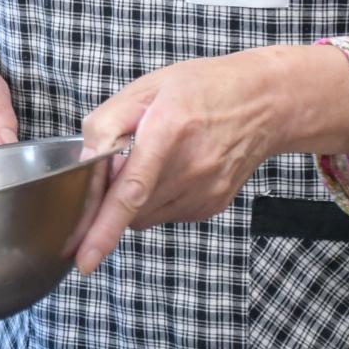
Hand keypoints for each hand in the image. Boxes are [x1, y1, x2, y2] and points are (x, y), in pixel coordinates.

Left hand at [72, 45, 348, 272]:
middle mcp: (191, 168)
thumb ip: (107, 123)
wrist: (264, 102)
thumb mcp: (146, 87)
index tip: (84, 261)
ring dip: (135, 199)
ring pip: (145, 217)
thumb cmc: (203, 89)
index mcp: (168, 130)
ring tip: (156, 158)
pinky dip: (157, 199)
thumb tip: (84, 162)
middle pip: (131, 208)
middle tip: (124, 160)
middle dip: (112, 197)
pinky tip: (174, 169)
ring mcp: (205, 192)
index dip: (103, 229)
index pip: (131, 189)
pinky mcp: (212, 205)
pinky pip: (167, 214)